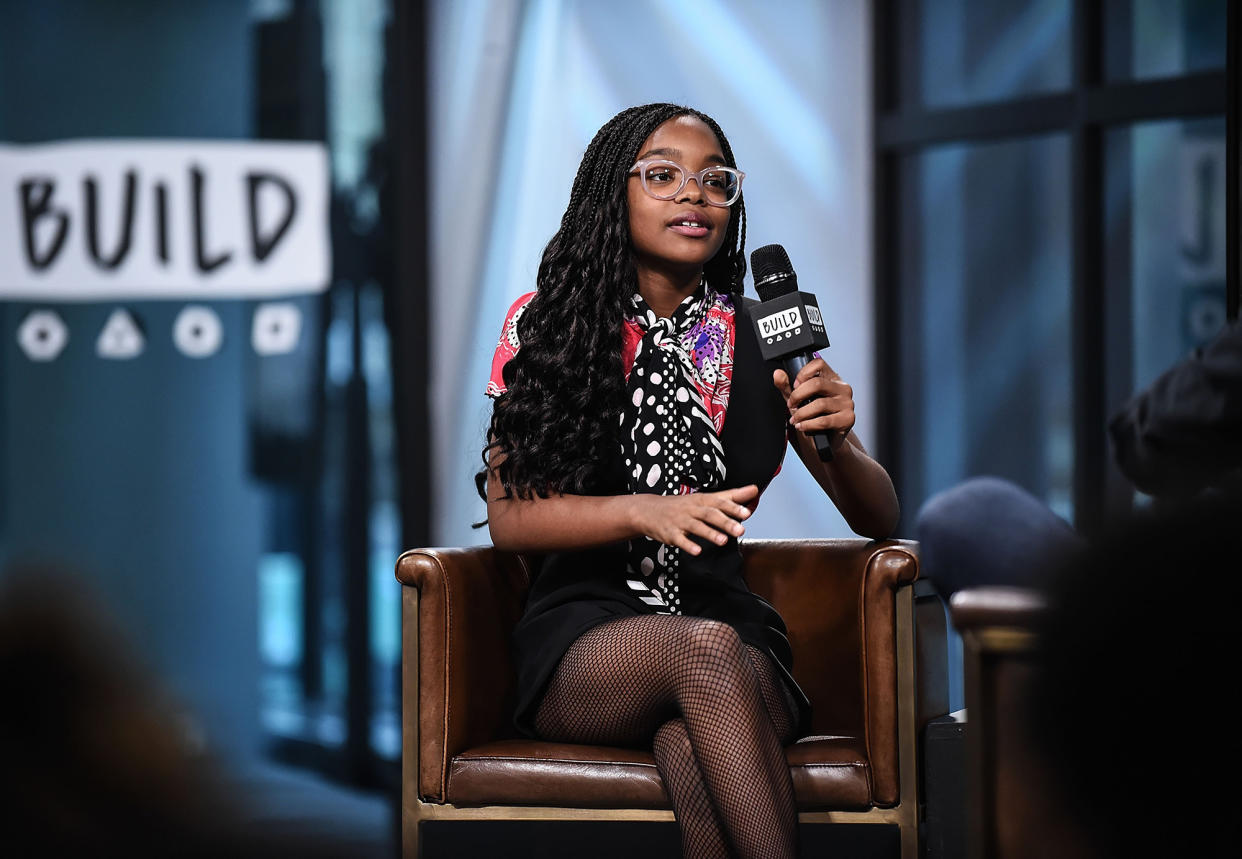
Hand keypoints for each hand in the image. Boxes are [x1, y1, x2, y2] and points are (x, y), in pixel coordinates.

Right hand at [629, 485, 759, 554]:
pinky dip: (688, 545)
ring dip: (710, 533)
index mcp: (701, 500)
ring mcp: (680, 522)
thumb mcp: (705, 498)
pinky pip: (680, 540)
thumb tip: (753, 490)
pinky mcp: (670, 534)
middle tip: (741, 529)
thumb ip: (730, 496)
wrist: (648, 510)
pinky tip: (697, 551)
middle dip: (725, 522)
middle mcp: (692, 509)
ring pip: (696, 527)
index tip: (746, 512)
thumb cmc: (681, 506)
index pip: (719, 502)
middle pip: (710, 514)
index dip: (733, 507)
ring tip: (723, 541)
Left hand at [773, 358, 854, 448]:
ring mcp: (847, 403)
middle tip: (791, 405)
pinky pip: (824, 421)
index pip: (819, 364)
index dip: (803, 374)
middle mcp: (842, 388)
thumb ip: (787, 387)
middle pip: (817, 383)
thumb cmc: (814, 416)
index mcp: (832, 378)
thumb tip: (778, 374)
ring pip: (820, 404)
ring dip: (802, 413)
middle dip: (798, 395)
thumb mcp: (799, 399)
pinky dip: (808, 424)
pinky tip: (802, 426)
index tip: (794, 386)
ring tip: (795, 420)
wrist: (827, 439)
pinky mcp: (847, 419)